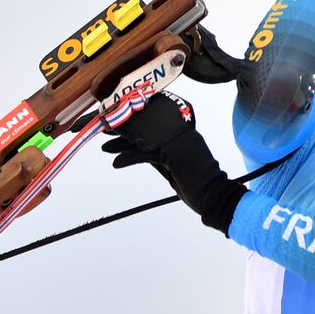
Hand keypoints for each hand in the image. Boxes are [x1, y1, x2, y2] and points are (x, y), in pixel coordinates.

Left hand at [101, 92, 246, 233]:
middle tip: (98, 127)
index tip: (109, 122)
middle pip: (142, 120)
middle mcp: (179, 128)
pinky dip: (129, 158)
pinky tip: (116, 163)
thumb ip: (153, 150)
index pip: (148, 115)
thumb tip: (130, 145)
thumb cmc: (195, 181)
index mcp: (181, 125)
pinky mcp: (175, 155)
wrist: (216, 198)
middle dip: (118, 124)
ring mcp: (178, 140)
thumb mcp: (171, 162)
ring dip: (120, 140)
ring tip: (104, 146)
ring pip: (142, 133)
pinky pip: (146, 153)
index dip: (127, 118)